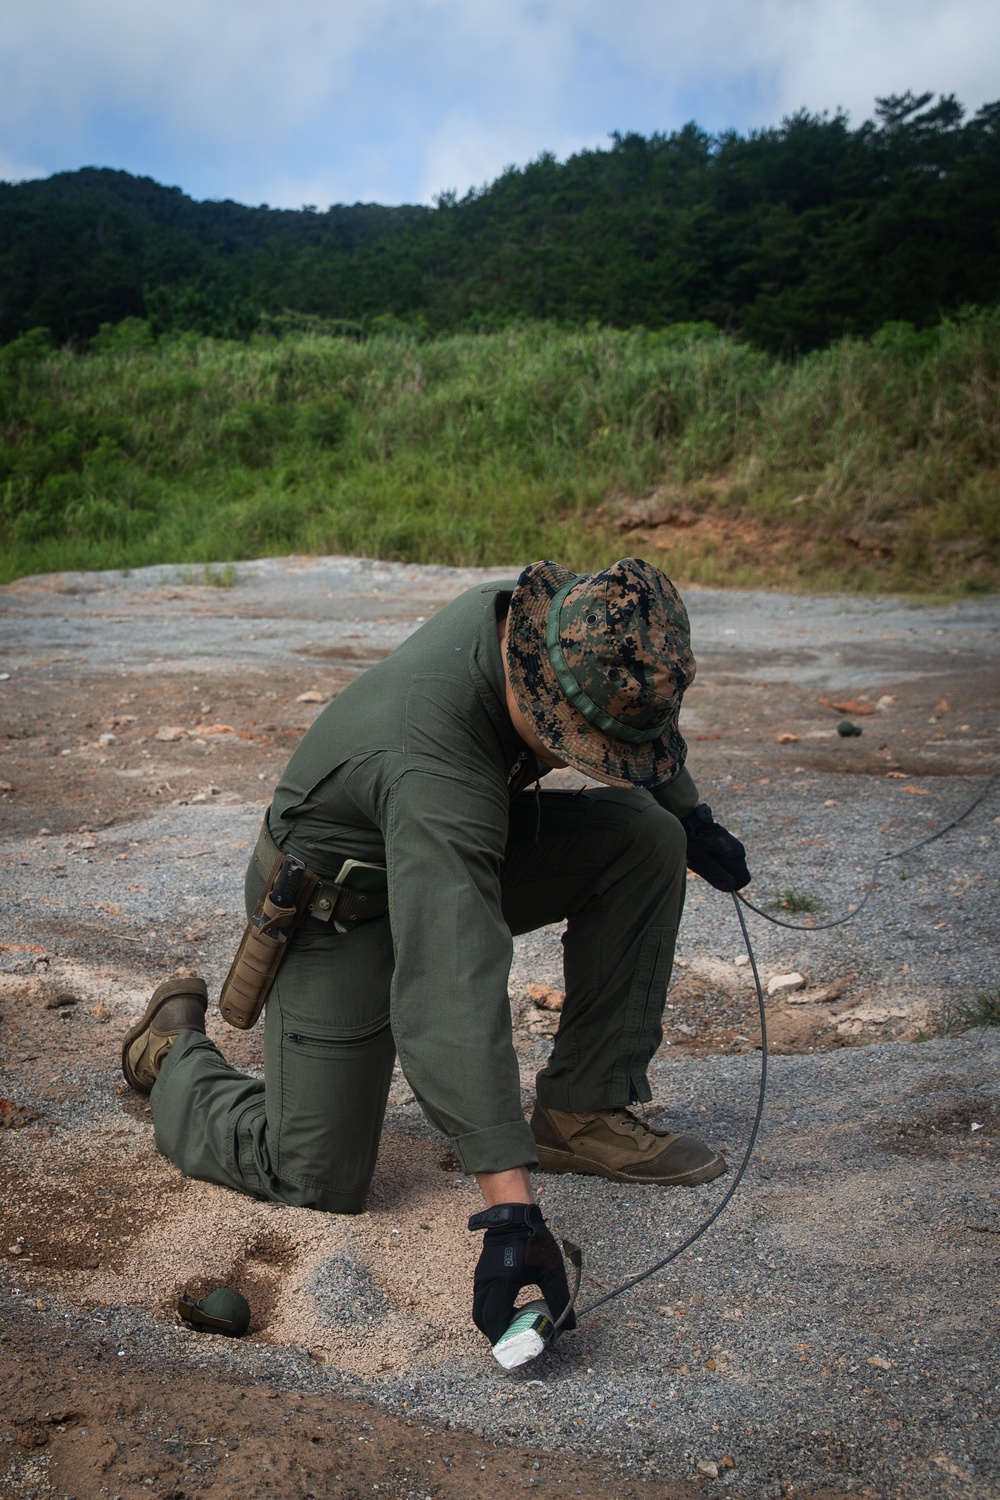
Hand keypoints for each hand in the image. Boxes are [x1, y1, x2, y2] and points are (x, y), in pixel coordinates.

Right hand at [469, 1204, 575, 1344]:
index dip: (502, 1339)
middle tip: (514, 1338)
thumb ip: (559, 1299)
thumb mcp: (551, 1271)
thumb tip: (569, 1324)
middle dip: (495, 1334)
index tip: (515, 1347)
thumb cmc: (533, 1242)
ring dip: (493, 1321)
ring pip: (479, 1310)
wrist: (514, 1217)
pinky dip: (491, 1309)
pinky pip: (481, 1299)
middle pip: (481, 1320)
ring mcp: (481, 1278)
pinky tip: (511, 1306)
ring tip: (515, 1323)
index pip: (493, 1322)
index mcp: (502, 1284)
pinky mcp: (481, 1273)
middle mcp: (486, 1283)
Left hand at [681, 803, 750, 890]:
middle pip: (740, 874)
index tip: (718, 879)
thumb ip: (717, 875)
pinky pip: (732, 860)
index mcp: (734, 856)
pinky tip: (710, 855)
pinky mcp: (733, 844)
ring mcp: (737, 847)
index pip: (743, 880)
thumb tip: (732, 887)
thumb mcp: (702, 863)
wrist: (692, 822)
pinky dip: (723, 862)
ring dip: (724, 869)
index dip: (732, 885)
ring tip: (708, 860)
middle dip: (727, 876)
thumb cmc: (694, 844)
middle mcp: (739, 851)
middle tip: (710, 869)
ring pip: (736, 868)